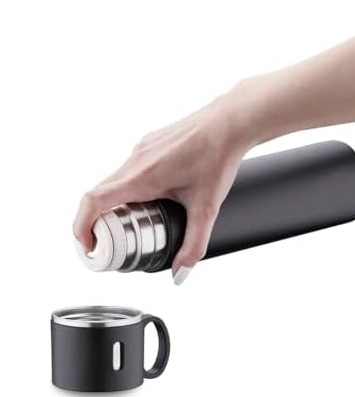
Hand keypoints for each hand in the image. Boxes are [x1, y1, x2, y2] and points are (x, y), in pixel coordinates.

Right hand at [73, 95, 248, 283]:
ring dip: (115, 203)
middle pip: (100, 194)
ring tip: (133, 222)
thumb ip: (194, 246)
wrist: (231, 122)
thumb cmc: (218, 157)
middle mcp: (135, 160)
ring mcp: (141, 149)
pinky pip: (129, 169)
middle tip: (110, 242)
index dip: (81, 226)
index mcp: (141, 176)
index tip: (88, 245)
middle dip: (98, 221)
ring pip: (115, 181)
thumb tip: (181, 274)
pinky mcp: (150, 144)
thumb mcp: (206, 208)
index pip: (93, 201)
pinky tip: (152, 198)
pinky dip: (130, 188)